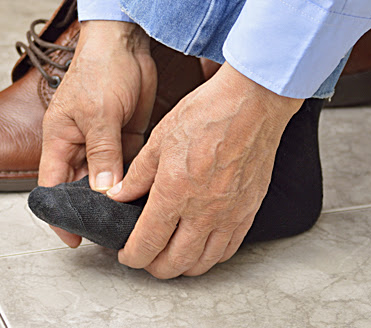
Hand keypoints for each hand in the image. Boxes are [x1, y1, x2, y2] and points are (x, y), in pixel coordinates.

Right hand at [38, 20, 156, 246]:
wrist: (126, 43)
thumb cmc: (100, 70)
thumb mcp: (98, 114)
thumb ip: (102, 153)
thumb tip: (104, 191)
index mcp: (60, 140)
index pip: (51, 186)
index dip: (59, 214)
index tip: (74, 239)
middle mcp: (79, 145)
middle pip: (81, 187)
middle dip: (93, 210)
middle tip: (112, 233)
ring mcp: (103, 142)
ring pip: (107, 179)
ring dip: (116, 197)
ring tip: (132, 220)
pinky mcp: (125, 136)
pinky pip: (127, 166)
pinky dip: (133, 180)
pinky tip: (146, 196)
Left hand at [108, 63, 302, 277]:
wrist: (252, 104)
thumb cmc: (208, 114)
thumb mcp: (159, 139)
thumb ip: (137, 175)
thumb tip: (118, 196)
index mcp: (174, 192)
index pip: (146, 244)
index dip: (131, 256)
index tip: (125, 253)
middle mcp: (203, 211)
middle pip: (173, 263)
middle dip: (153, 266)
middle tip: (144, 255)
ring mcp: (229, 215)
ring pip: (202, 263)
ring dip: (181, 266)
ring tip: (170, 255)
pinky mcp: (248, 211)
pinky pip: (228, 250)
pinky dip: (210, 257)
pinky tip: (201, 247)